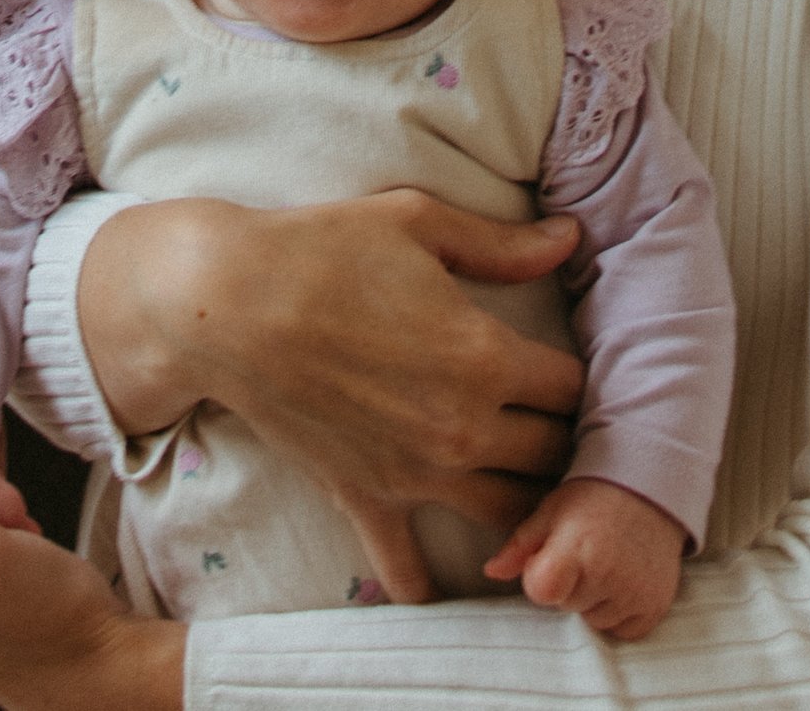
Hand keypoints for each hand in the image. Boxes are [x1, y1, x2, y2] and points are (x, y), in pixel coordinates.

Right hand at [78, 192, 582, 539]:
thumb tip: (571, 238)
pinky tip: (442, 585)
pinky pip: (409, 566)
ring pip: (509, 516)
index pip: (573, 389)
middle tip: (558, 427)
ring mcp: (416, 472)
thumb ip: (501, 244)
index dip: (580, 378)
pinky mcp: (366, 497)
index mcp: (485, 356)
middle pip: (553, 458)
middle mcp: (463, 426)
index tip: (572, 368)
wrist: (230, 304)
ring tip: (526, 487)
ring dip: (526, 506)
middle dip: (565, 442)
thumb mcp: (419, 224)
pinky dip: (429, 583)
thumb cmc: (324, 249)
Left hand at [483, 477, 685, 640]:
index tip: (550, 559)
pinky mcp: (655, 607)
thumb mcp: (551, 511)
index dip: (539, 579)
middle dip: (568, 586)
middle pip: (566, 606)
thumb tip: (491, 571)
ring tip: (606, 562)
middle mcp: (608, 575)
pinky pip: (623, 631)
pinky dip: (620, 613)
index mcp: (577, 548)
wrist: (648, 489)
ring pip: (594, 621)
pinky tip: (624, 579)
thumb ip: (520, 545)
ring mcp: (635, 594)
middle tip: (585, 553)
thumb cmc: (592, 498)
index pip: (541, 592)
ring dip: (594, 600)